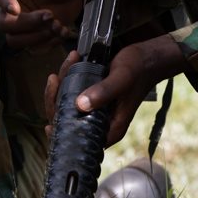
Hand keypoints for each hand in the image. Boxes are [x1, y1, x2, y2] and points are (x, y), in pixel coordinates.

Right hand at [0, 0, 84, 49]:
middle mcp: (10, 7)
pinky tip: (62, 32)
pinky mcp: (33, 37)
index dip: (3, 3)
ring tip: (57, 26)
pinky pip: (33, 49)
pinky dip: (48, 44)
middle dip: (27, 23)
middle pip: (4, 24)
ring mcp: (20, 25)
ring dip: (36, 37)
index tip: (15, 9)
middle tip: (49, 16)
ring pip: (14, 40)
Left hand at [45, 34, 185, 145]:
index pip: (79, 138)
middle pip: (66, 122)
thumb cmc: (138, 70)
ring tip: (68, 62)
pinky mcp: (91, 98)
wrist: (147, 58)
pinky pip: (71, 93)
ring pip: (66, 106)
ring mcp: (94, 111)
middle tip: (55, 78)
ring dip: (61, 84)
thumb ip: (104, 92)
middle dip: (55, 100)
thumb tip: (80, 105)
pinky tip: (71, 62)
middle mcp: (100, 123)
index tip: (49, 120)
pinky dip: (67, 78)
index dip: (60, 132)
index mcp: (110, 129)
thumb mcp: (121, 79)